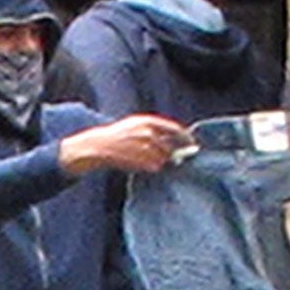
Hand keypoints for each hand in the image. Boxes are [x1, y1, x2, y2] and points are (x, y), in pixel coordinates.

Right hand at [60, 114, 189, 174]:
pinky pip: (154, 167)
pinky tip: (138, 164)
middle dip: (169, 153)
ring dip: (158, 161)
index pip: (175, 129)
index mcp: (148, 121)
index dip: (185, 137)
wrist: (98, 145)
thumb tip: (175, 141)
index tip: (192, 143)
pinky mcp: (142, 161)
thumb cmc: (117, 135)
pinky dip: (150, 168)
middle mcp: (149, 133)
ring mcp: (145, 148)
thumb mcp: (135, 125)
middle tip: (164, 157)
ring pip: (162, 159)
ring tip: (142, 159)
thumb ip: (154, 130)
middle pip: (170, 147)